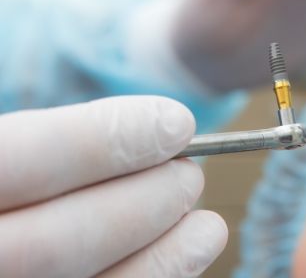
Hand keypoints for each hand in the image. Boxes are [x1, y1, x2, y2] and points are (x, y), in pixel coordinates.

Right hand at [0, 96, 226, 277]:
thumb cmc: (3, 186)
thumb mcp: (3, 150)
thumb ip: (47, 143)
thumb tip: (157, 128)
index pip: (19, 160)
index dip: (103, 139)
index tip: (178, 122)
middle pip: (56, 239)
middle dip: (142, 202)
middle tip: (190, 177)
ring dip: (161, 258)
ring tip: (208, 227)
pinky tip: (181, 261)